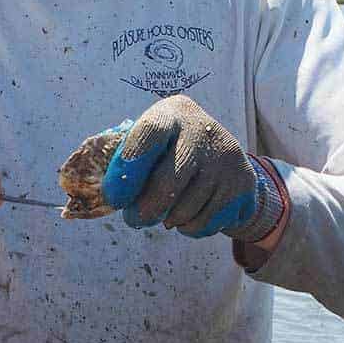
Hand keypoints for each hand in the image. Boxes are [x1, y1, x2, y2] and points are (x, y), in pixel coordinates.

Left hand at [100, 95, 264, 237]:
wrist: (222, 155)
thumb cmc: (169, 151)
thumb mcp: (150, 143)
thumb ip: (124, 162)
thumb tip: (101, 198)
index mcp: (172, 113)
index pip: (148, 134)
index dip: (127, 169)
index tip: (114, 199)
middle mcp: (204, 130)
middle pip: (169, 181)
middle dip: (145, 209)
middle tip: (134, 219)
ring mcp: (227, 157)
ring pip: (186, 209)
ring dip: (167, 220)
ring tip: (165, 212)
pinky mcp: (242, 184)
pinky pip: (206, 223)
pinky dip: (189, 228)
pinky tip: (187, 215)